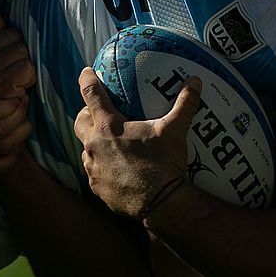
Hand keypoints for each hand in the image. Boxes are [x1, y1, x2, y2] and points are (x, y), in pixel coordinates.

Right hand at [0, 14, 36, 101]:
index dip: (6, 39)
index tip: (0, 60)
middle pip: (13, 34)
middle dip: (17, 54)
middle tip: (8, 76)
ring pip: (22, 51)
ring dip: (24, 68)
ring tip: (12, 86)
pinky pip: (27, 67)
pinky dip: (30, 80)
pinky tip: (18, 93)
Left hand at [73, 67, 199, 218]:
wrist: (161, 204)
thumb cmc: (164, 164)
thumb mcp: (174, 131)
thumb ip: (184, 104)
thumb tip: (195, 81)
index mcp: (109, 127)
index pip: (91, 95)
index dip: (87, 80)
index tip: (86, 72)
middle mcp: (94, 146)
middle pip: (80, 122)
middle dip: (86, 114)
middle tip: (98, 113)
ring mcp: (93, 169)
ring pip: (86, 149)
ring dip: (94, 143)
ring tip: (110, 143)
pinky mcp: (96, 188)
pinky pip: (94, 172)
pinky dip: (102, 167)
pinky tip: (116, 169)